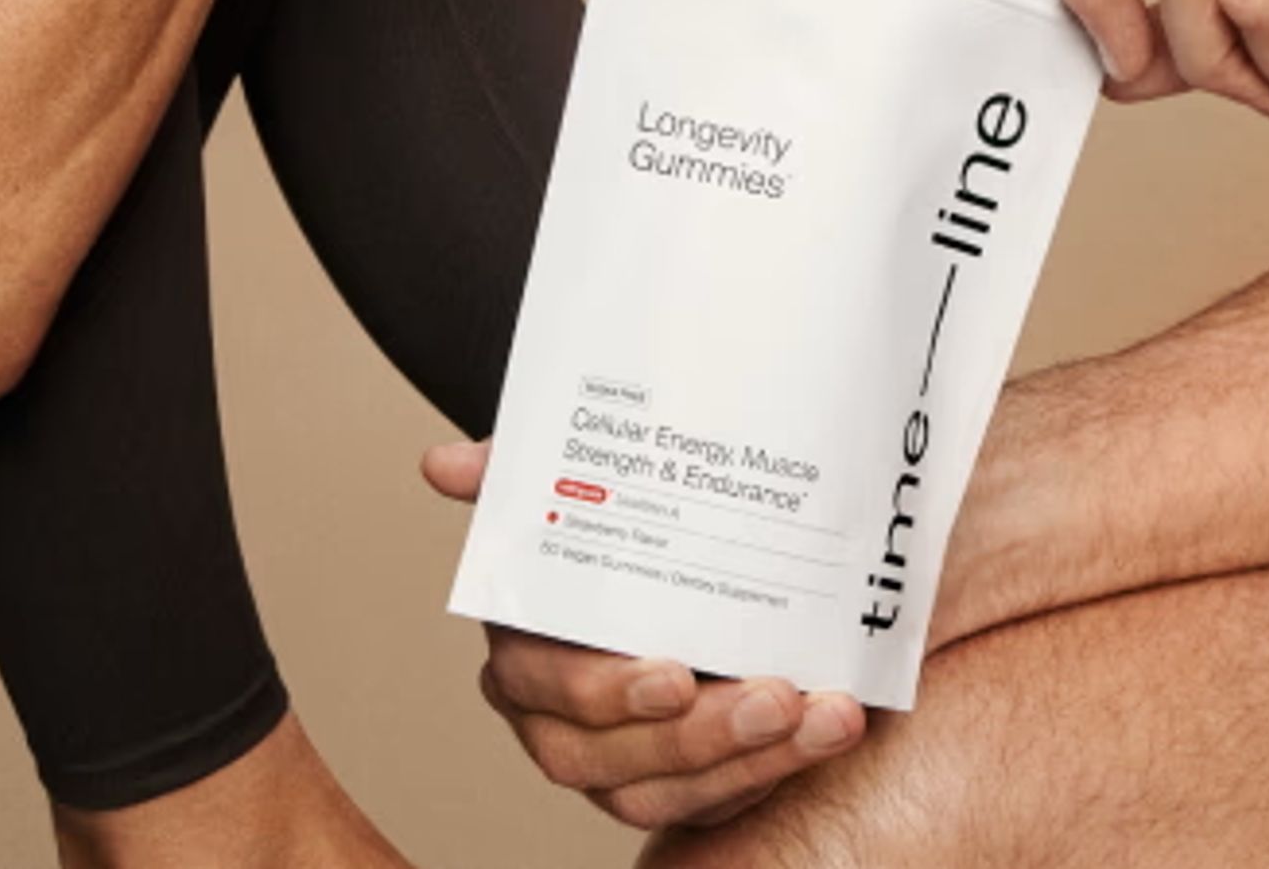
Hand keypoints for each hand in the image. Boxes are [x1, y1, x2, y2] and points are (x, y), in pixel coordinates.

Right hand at [419, 438, 866, 830]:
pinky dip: (775, 772)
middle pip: (610, 758)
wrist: (705, 551)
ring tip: (827, 718)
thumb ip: (516, 473)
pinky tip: (826, 731)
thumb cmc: (635, 523)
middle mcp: (561, 719)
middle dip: (700, 736)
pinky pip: (715, 804)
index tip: (679, 673)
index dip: (611, 692)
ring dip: (754, 761)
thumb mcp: (580, 482)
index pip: (550, 689)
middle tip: (777, 696)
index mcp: (526, 650)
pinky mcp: (679, 784)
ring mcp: (619, 760)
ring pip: (667, 792)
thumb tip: (441, 465)